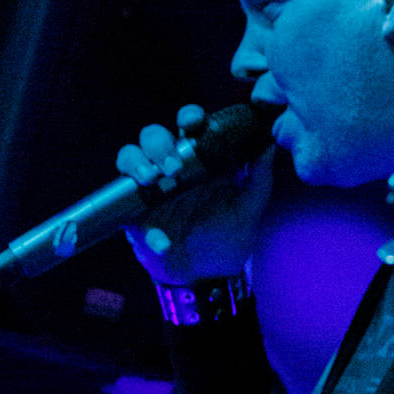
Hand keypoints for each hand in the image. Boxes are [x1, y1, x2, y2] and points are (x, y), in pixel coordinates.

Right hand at [118, 103, 273, 283]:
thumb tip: (268, 145)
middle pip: (152, 136)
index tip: (193, 121)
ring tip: (152, 179)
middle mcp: (172, 170)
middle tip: (173, 166)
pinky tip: (163, 242)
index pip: (189, 127)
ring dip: (136, 163)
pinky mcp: (135, 216)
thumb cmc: (228, 237)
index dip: (188, 116)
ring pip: (129, 158)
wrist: (209, 277)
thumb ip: (259, 179)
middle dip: (158, 143)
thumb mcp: (249, 209)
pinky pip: (125, 209)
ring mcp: (150, 190)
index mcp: (200, 162)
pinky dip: (148, 228)